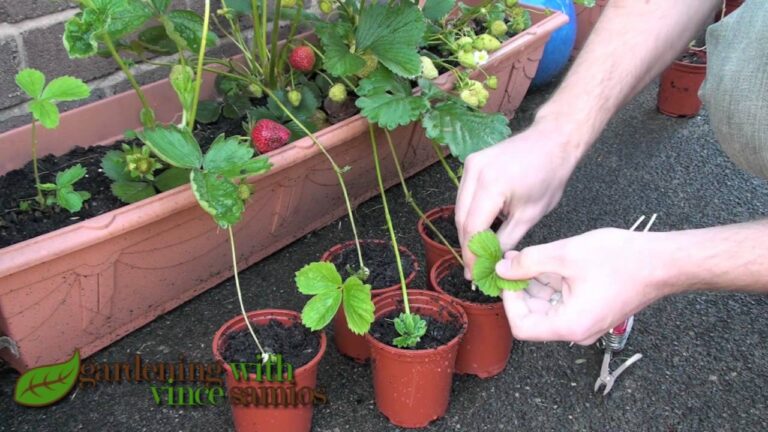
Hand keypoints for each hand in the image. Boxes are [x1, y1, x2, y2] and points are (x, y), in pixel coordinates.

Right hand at [455, 121, 581, 278]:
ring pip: (460, 208)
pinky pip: (465, 196)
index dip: (472, 255)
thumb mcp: (531, 215)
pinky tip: (480, 230)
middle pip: (462, 219)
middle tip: (475, 269)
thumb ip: (507, 240)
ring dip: (467, 232)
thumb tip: (493, 263)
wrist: (552, 141)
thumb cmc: (549, 175)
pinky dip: (471, 215)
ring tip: (477, 254)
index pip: (473, 228)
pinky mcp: (471, 163)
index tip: (476, 275)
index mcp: (491, 184)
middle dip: (467, 247)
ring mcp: (470, 165)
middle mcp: (474, 172)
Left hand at [495, 228, 668, 344]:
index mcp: (570, 325)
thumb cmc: (623, 260)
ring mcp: (586, 321)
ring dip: (536, 283)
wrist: (664, 261)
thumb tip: (502, 270)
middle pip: (534, 317)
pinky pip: (563, 302)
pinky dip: (553, 283)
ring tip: (533, 257)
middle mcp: (578, 330)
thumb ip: (528, 263)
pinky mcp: (592, 310)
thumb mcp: (565, 255)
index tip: (508, 276)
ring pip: (548, 307)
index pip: (522, 326)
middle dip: (521, 289)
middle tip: (515, 262)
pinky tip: (551, 261)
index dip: (509, 300)